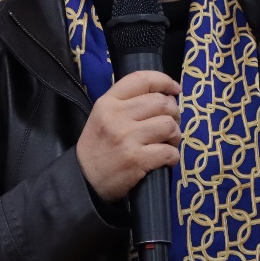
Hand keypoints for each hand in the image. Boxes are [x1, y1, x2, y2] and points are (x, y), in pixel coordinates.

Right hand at [77, 70, 181, 202]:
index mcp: (108, 102)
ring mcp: (127, 138)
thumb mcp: (102, 117)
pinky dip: (173, 156)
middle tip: (171, 124)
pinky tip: (167, 159)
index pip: (141, 79)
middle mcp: (117, 116)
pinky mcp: (136, 159)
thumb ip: (127, 104)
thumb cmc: (98, 148)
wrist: (84, 180)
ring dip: (175, 135)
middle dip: (174, 113)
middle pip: (161, 102)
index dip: (164, 81)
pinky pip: (169, 151)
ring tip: (169, 142)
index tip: (175, 89)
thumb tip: (165, 97)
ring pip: (168, 125)